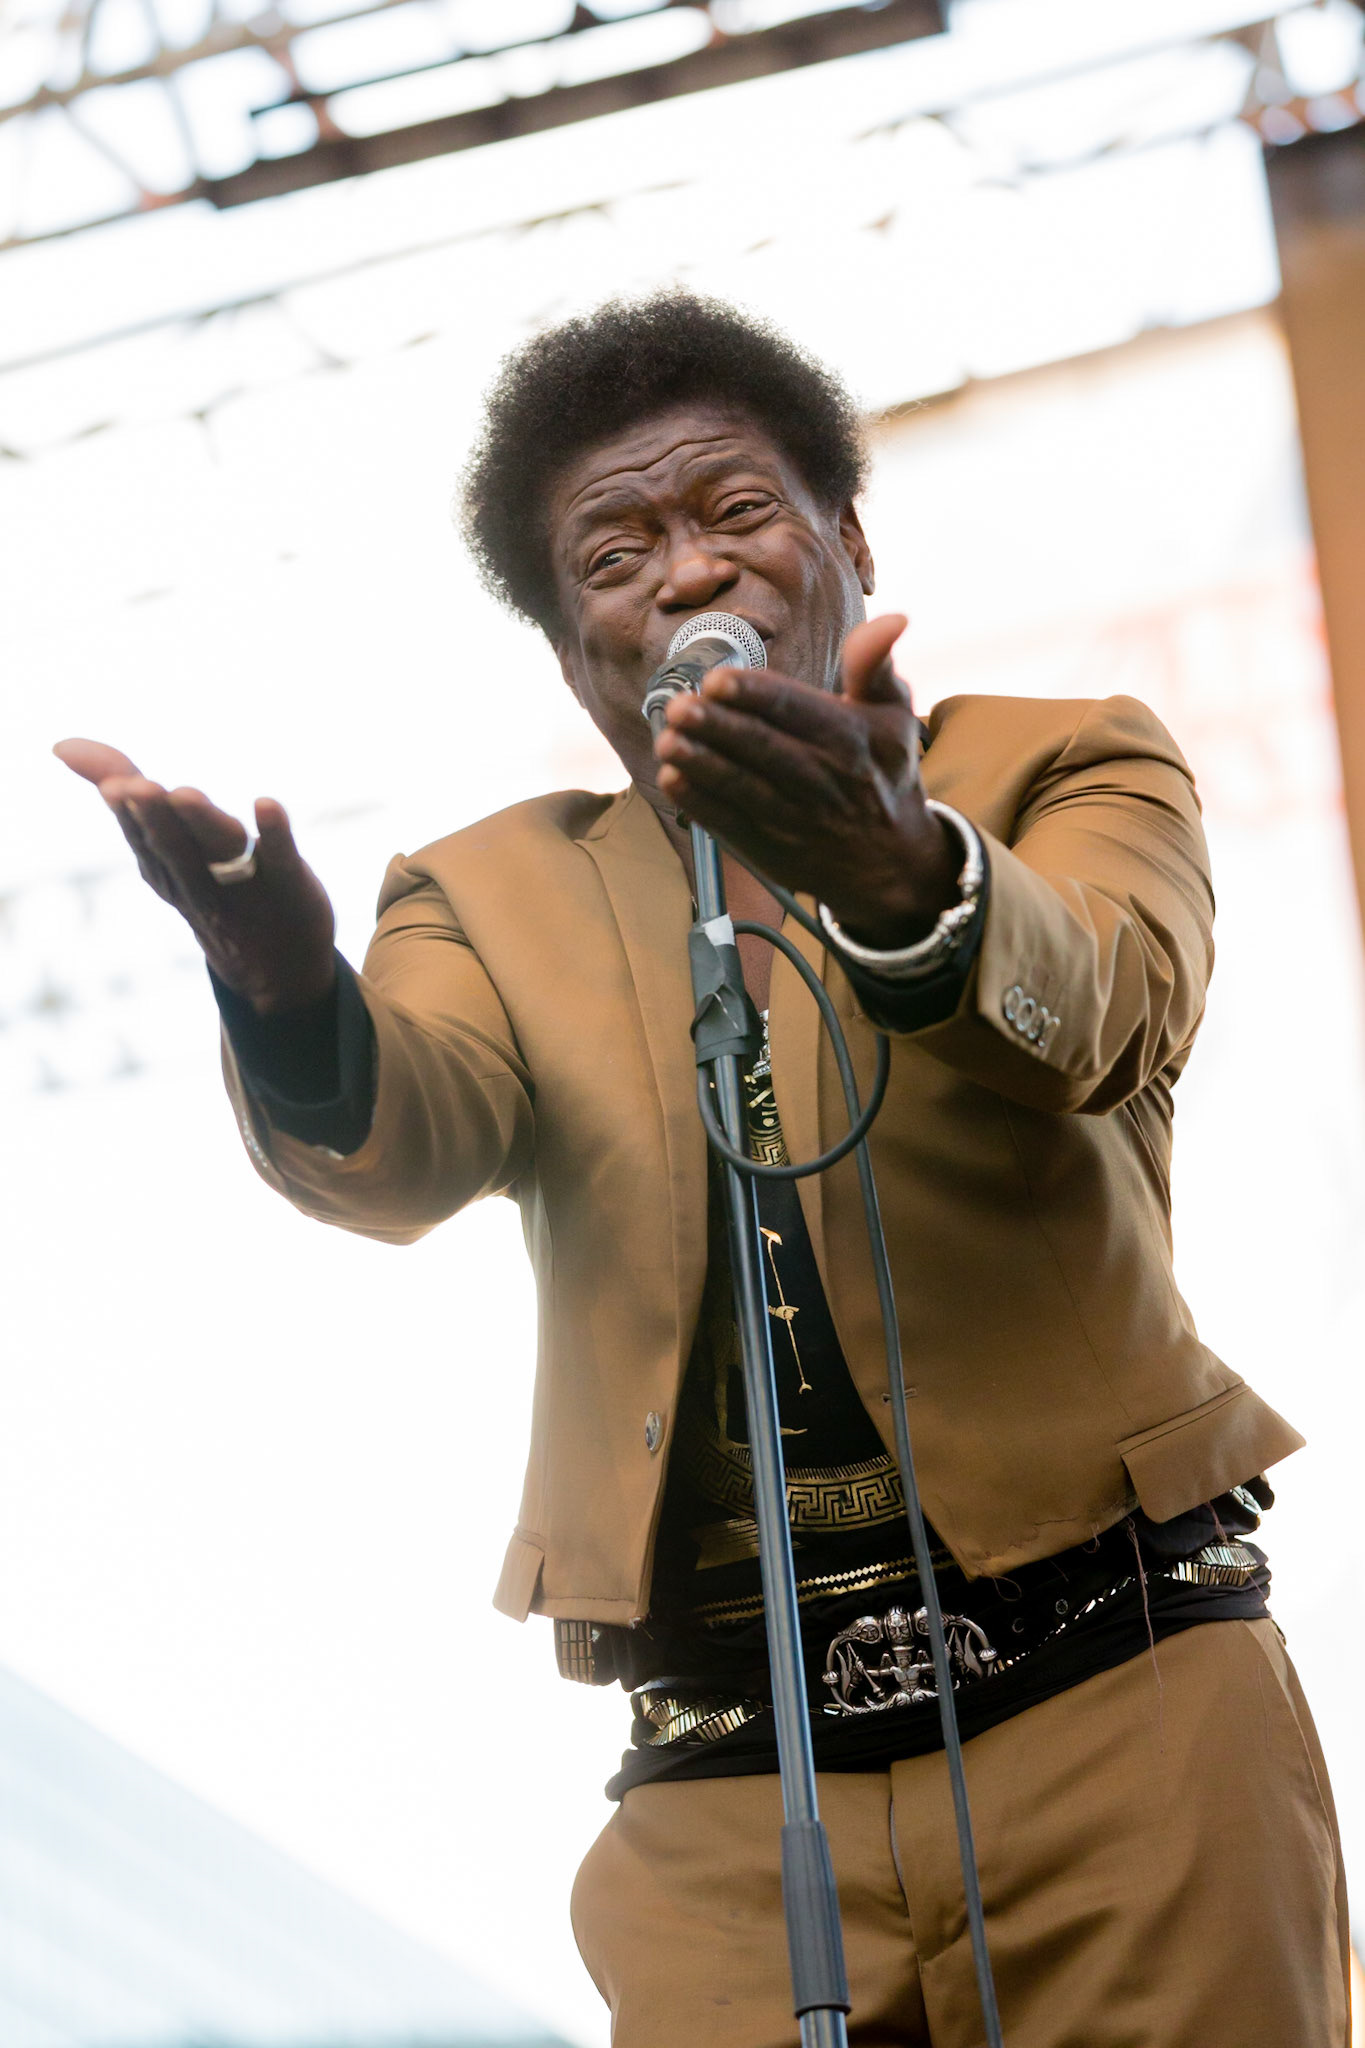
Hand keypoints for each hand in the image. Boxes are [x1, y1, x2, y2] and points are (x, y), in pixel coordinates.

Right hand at [53, 739, 335, 1014]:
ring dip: (202, 821)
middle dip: (153, 817)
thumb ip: (122, 786)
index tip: (111, 784)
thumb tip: (60, 744)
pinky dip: (273, 832)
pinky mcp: (289, 884)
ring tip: (183, 794)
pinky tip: (266, 803)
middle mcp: (200, 878)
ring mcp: (245, 884)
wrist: (278, 968)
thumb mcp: (163, 844)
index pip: (142, 838)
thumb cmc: (211, 889)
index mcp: (165, 868)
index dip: (128, 813)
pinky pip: (280, 856)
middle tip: (134, 787)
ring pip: (219, 850)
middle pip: (173, 847)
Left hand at [654, 614, 959, 947]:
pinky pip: (730, 824)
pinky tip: (673, 778)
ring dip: (701, 764)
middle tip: (680, 706)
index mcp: (850, 739)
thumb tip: (891, 618)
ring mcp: (794, 818)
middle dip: (718, 728)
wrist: (889, 862)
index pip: (797, 711)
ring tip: (668, 739)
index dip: (755, 695)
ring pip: (742, 786)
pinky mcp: (770, 849)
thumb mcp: (893, 716)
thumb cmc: (883, 773)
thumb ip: (875, 666)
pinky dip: (700, 803)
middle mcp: (823, 780)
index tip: (717, 679)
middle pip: (763, 748)